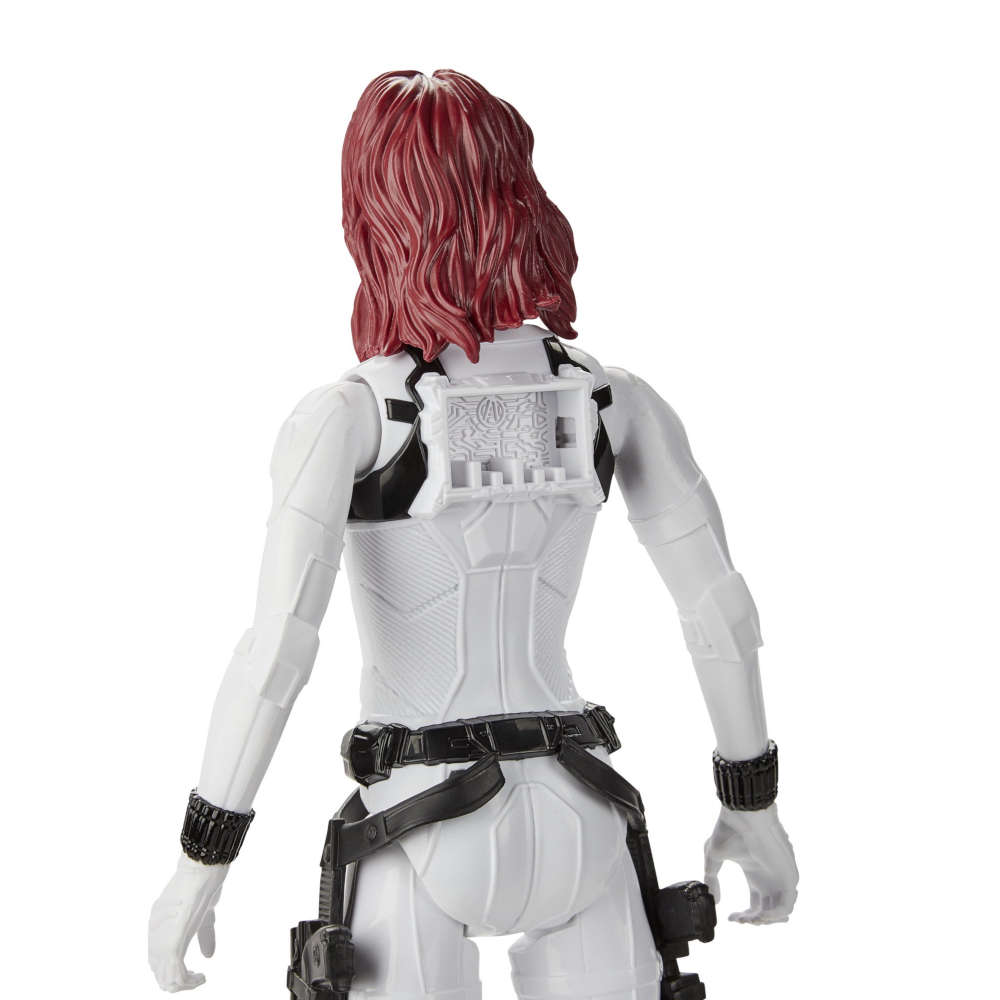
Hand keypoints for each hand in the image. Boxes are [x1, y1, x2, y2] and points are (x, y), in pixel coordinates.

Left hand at [149, 855, 228, 990]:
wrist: (203, 867)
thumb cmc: (205, 883)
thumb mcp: (205, 913)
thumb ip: (204, 935)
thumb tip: (208, 956)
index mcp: (158, 924)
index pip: (157, 959)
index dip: (174, 970)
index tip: (193, 971)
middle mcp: (156, 932)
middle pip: (158, 972)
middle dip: (178, 982)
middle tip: (197, 978)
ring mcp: (162, 937)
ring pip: (165, 977)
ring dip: (183, 985)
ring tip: (199, 980)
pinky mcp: (173, 940)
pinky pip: (174, 973)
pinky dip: (188, 982)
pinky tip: (202, 977)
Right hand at [704, 804, 797, 923]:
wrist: (743, 815)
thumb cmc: (729, 831)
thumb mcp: (714, 856)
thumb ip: (712, 878)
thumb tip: (715, 900)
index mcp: (756, 874)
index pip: (756, 904)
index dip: (745, 916)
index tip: (730, 918)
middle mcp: (770, 878)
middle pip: (768, 911)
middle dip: (753, 921)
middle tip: (739, 920)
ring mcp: (781, 878)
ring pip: (780, 912)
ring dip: (763, 921)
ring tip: (748, 919)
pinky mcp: (788, 876)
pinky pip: (787, 905)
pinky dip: (773, 915)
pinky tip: (758, 915)